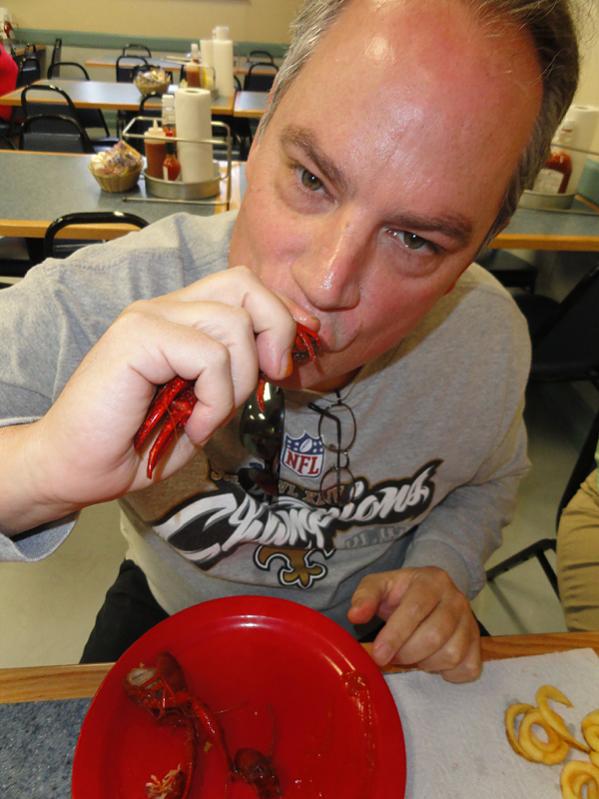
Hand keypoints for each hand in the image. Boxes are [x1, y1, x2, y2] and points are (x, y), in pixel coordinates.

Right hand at [28, 266, 316, 513]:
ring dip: (238, 383)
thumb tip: (279, 360)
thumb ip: (235, 376)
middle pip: (245, 284)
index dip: (281, 316)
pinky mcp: (137, 337)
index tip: (294, 357)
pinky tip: (192, 426)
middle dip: (277, 331)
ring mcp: (148, 317)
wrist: (76, 468)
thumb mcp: (205, 406)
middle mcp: (165, 308)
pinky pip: (209, 357)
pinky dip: (215, 400)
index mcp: (180, 318)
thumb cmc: (137, 443)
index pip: (244, 288)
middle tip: (273, 379)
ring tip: (208, 417)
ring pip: (234, 323)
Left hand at [347, 566, 480, 682]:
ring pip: (452, 654)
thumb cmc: (401, 592)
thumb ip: (365, 596)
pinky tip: (432, 662)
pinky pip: (468, 668)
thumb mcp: (380, 585)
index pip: (415, 609)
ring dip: (425, 664)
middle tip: (391, 656)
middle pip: (435, 635)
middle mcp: (456, 599)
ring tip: (412, 655)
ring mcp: (471, 622)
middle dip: (407, 653)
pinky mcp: (478, 644)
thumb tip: (355, 615)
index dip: (396, 635)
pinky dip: (448, 673)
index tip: (378, 655)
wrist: (432, 592)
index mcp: (432, 580)